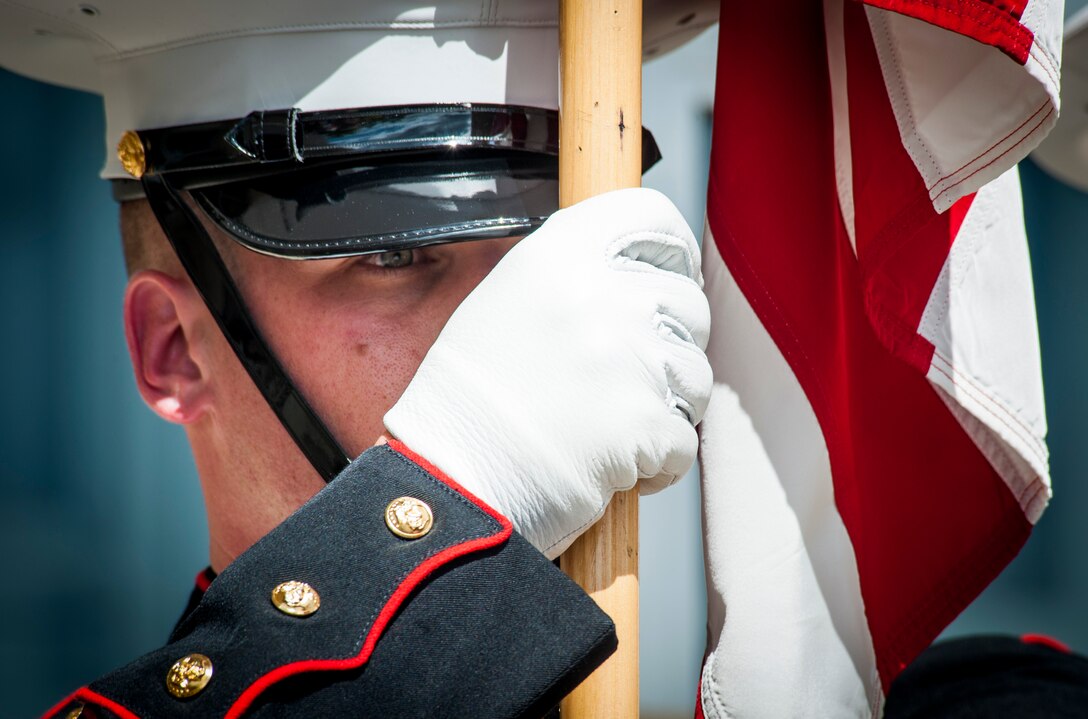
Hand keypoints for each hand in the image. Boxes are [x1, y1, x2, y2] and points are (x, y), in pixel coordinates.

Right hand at [384, 188, 711, 557]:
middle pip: (686, 304)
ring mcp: (629, 359)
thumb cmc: (467, 402)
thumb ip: (573, 279)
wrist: (450, 481)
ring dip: (665, 406)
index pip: (649, 217)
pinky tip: (609, 464)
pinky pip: (683, 439)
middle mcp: (600, 295)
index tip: (672, 275)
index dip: (671, 249)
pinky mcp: (647, 423)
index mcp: (558, 256)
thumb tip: (636, 278)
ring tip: (608, 425)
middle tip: (623, 378)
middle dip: (669, 344)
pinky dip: (656, 461)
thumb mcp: (505, 304)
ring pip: (694, 375)